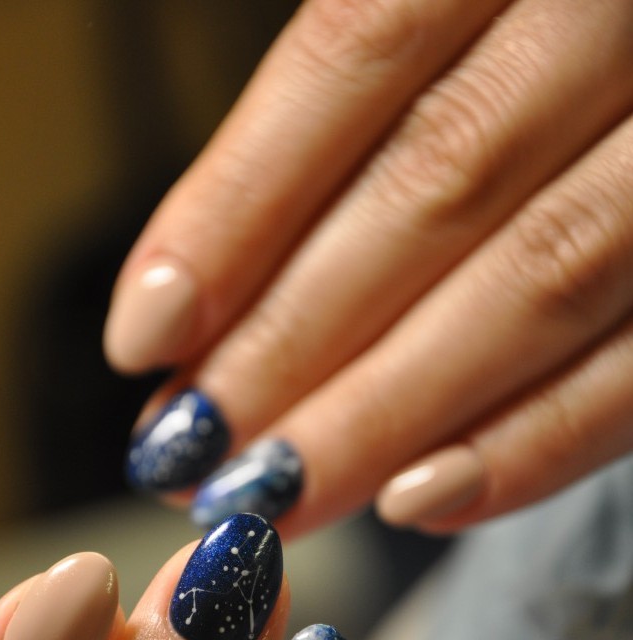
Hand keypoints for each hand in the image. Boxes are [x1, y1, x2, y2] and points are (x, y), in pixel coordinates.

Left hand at [104, 0, 632, 536]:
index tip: (145, 336)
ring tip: (280, 493)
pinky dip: (536, 441)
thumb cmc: (523, 58)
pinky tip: (422, 500)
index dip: (240, 203)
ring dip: (391, 409)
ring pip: (544, 274)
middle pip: (443, 179)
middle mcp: (622, 12)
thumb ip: (340, 130)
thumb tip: (180, 317)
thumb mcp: (449, 25)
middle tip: (198, 453)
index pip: (359, 49)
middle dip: (300, 336)